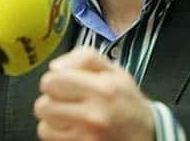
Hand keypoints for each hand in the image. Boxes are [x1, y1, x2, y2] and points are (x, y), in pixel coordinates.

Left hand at [33, 47, 155, 140]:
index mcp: (102, 88)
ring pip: (43, 126)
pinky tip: (73, 129)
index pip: (52, 81)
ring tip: (70, 116)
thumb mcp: (114, 70)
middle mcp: (93, 115)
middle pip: (42, 105)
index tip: (65, 83)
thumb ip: (84, 58)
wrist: (146, 134)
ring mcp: (87, 138)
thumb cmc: (126, 100)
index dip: (55, 80)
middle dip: (52, 101)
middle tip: (67, 100)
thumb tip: (54, 67)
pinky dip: (58, 135)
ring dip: (53, 121)